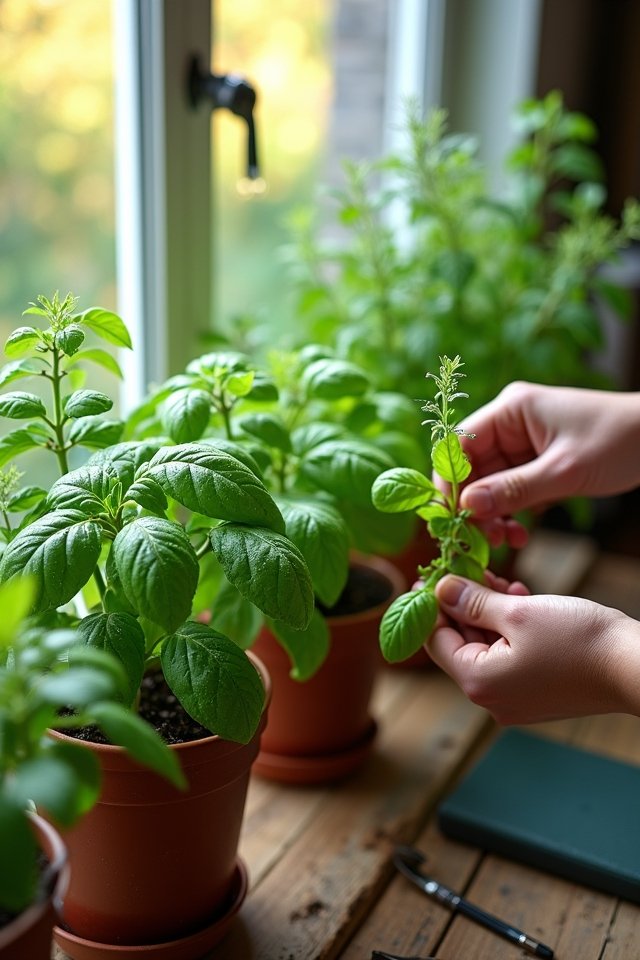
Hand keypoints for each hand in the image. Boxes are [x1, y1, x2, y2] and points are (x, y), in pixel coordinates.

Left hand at [427, 574, 639, 722]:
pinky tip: (518, 598)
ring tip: (497, 580)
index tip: (429, 577)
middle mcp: (491, 699)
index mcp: (479, 683)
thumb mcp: (517, 612)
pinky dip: (508, 628)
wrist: (635, 667)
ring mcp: (514, 699)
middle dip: (462, 605)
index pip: (436, 641)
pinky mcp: (535, 692)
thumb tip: (439, 589)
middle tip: (465, 569)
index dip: (430, 606)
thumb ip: (473, 602)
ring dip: (487, 612)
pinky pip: (509, 656)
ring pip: (486, 647)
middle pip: (460, 644)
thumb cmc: (578, 640)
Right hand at [452, 382, 639, 547]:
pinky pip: (509, 490)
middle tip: (480, 540)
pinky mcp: (536, 463)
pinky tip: (518, 534)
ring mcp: (522, 444)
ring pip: (488, 484)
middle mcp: (510, 423)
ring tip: (504, 541)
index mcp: (511, 410)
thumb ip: (513, 489)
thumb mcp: (564, 471)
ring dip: (491, 514)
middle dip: (472, 505)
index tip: (450, 517)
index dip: (449, 481)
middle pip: (470, 467)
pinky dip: (509, 512)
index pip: (458, 445)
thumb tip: (466, 507)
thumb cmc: (619, 441)